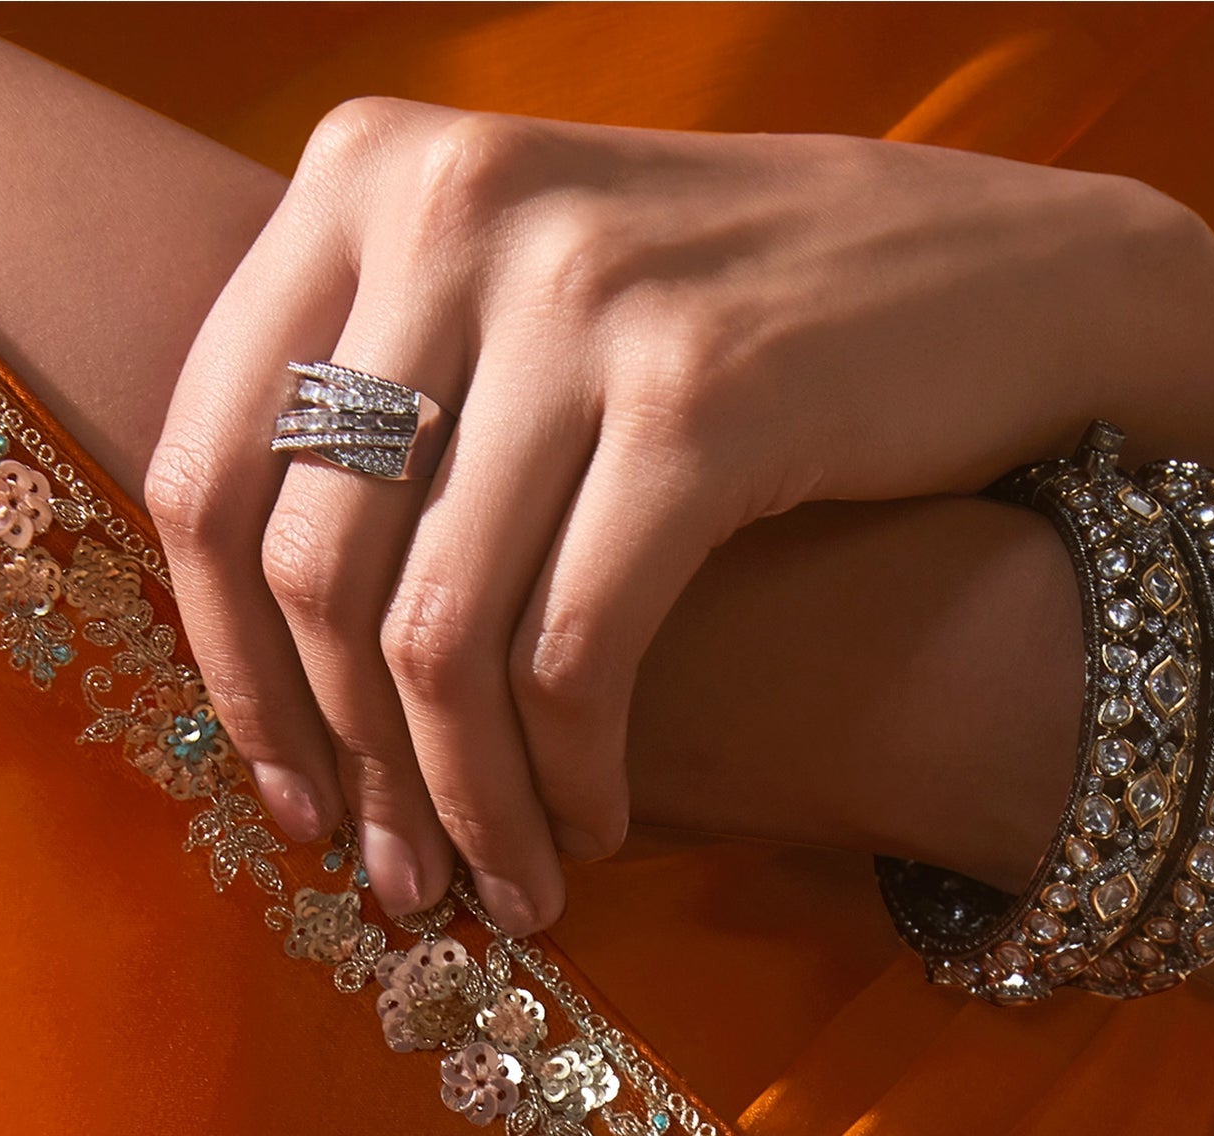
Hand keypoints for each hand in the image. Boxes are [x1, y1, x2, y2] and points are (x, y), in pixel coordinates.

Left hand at [143, 98, 1213, 929]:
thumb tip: (249, 631)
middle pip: (310, 569)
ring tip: (503, 885)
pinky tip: (596, 827)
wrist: (1007, 283)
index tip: (284, 794)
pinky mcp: (706, 403)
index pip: (206, 459)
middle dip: (349, 768)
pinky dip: (572, 777)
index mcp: (370, 172)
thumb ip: (388, 392)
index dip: (222, 668)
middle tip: (397, 877)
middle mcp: (453, 208)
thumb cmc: (747, 327)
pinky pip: (574, 656)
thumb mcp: (534, 292)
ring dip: (465, 805)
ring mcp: (583, 298)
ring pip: (437, 636)